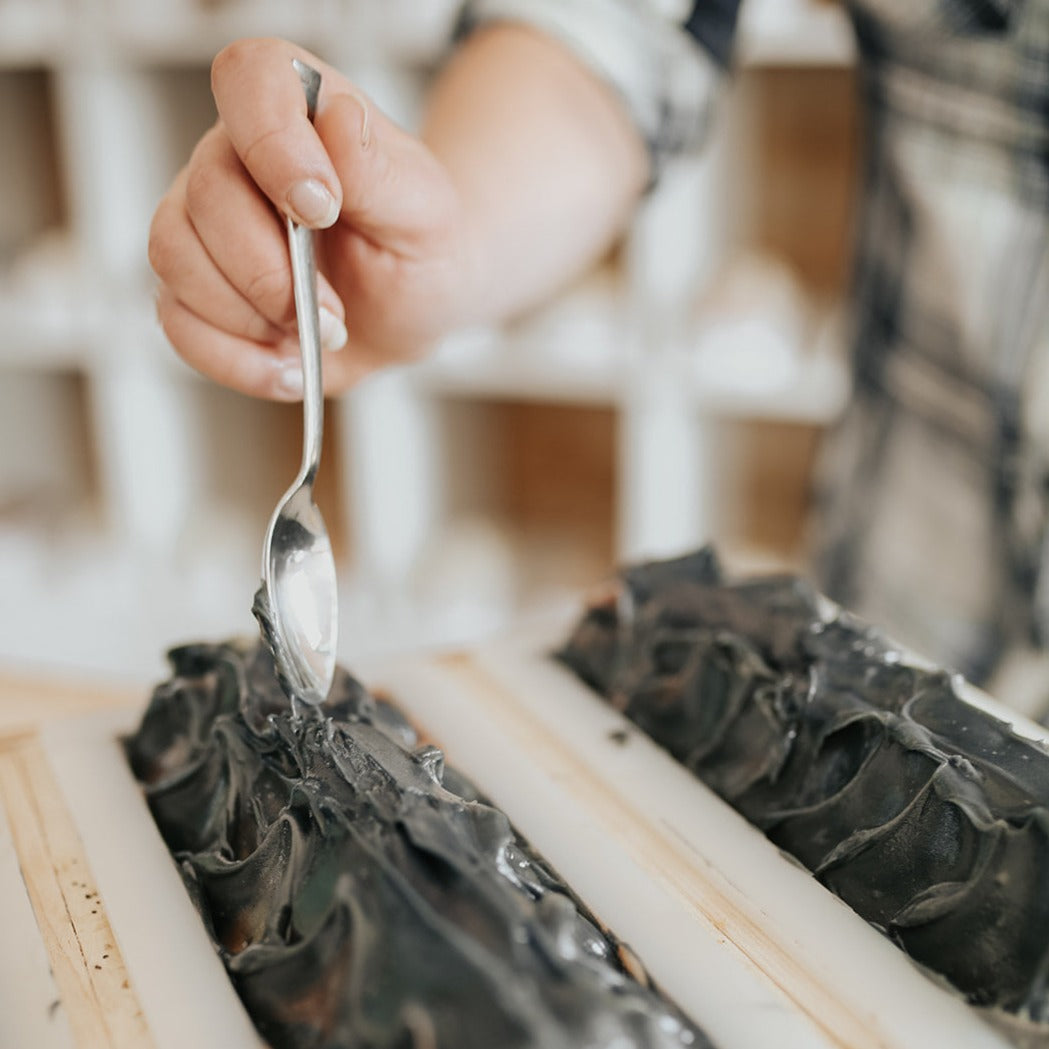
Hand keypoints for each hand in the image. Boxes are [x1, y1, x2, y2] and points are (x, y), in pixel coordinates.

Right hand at [149, 38, 472, 399]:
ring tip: (318, 336)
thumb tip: (335, 117)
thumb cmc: (420, 249)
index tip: (324, 209)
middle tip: (335, 312)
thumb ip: (378, 170)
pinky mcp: (192, 289)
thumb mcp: (425, 212)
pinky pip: (175, 322)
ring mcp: (202, 223)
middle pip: (204, 196)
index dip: (273, 144)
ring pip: (173, 257)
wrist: (411, 312)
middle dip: (272, 274)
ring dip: (251, 318)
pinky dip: (234, 359)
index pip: (248, 80)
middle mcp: (235, 157)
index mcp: (297, 111)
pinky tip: (288, 367)